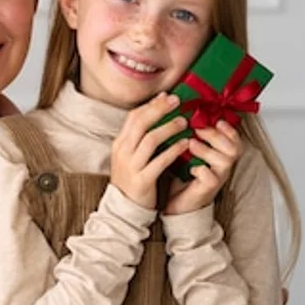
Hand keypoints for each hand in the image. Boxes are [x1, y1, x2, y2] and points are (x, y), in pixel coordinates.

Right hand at [110, 93, 189, 208]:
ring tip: (184, 122)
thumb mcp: (130, 155)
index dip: (151, 105)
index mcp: (120, 144)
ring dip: (168, 128)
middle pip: (140, 123)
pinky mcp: (142, 180)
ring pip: (150, 140)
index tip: (167, 96)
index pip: (133, 117)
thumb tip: (157, 114)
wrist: (124, 208)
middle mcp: (123, 152)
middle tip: (177, 101)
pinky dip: (173, 150)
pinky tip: (185, 144)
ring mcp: (131, 166)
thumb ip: (140, 138)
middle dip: (159, 109)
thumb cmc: (133, 179)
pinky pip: (159, 161)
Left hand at [163, 120, 242, 214]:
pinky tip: (190, 167)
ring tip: (191, 144)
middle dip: (216, 136)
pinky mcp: (207, 190)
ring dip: (208, 150)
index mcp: (221, 155)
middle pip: (234, 148)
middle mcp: (223, 166)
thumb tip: (185, 114)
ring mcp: (217, 178)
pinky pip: (211, 178)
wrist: (177, 202)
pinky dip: (201, 170)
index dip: (229, 129)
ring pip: (225, 161)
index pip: (235, 140)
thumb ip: (192, 135)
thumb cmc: (183, 175)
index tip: (216, 120)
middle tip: (198, 130)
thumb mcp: (189, 151)